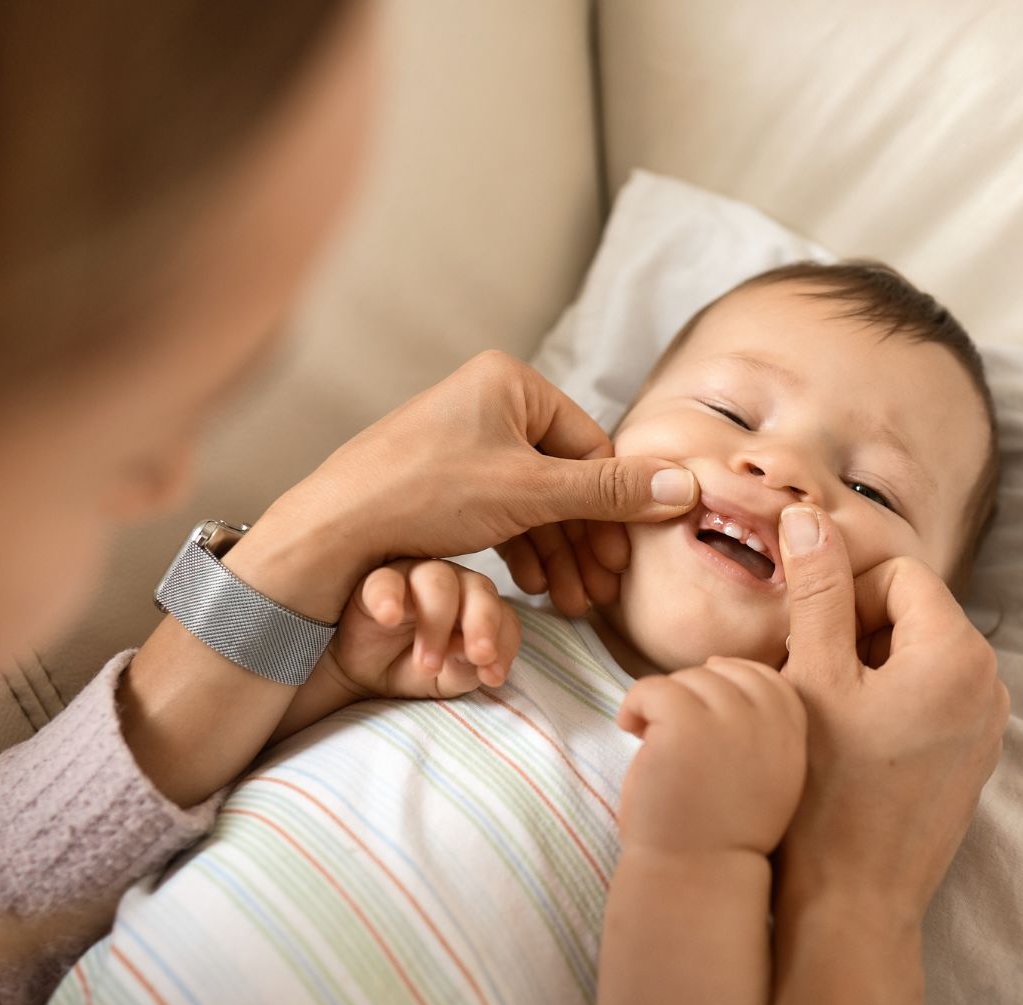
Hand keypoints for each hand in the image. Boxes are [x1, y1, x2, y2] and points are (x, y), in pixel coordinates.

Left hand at [248, 350, 698, 622]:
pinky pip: (501, 510)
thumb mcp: (530, 492)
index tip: (625, 563)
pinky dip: (522, 548)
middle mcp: (489, 401)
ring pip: (534, 500)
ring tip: (572, 603)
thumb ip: (610, 492)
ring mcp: (464, 440)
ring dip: (558, 553)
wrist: (336, 530)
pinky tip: (534, 587)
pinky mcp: (445, 479)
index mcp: (512, 382)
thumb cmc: (428, 494)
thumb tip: (686, 486)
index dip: (615, 510)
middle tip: (602, 592)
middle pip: (565, 476)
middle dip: (585, 540)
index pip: (591, 447)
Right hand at [320, 559, 520, 699]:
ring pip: (437, 581)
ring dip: (436, 623)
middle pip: (478, 589)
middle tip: (479, 657)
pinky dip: (388, 598)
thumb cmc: (411, 670)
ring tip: (427, 664)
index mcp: (475, 606)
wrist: (362, 677)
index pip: (503, 616)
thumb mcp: (445, 680)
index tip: (494, 677)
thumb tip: (476, 656)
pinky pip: (384, 582)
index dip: (503, 644)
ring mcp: (413, 578)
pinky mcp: (376, 582)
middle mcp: (451, 585)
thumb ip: (465, 668)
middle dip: (482, 625)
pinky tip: (389, 619)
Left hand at [614, 657, 806, 857]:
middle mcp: (767, 724)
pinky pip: (653, 687)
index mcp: (790, 738)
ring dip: (662, 703)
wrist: (694, 874)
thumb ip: (757, 724)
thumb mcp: (763, 774)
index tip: (700, 708)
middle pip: (723, 674)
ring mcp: (729, 721)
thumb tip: (718, 663)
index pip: (766, 678)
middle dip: (690, 696)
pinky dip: (634, 704)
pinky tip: (630, 731)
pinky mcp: (687, 724)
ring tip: (649, 737)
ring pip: (688, 679)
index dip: (729, 682)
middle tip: (668, 734)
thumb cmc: (717, 831)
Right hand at [761, 504, 1009, 1004]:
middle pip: (910, 616)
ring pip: (913, 660)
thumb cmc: (826, 794)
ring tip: (821, 715)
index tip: (807, 641)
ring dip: (863, 670)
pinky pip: (925, 705)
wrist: (852, 905)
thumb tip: (810, 517)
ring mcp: (985, 730)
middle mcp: (990, 687)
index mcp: (959, 655)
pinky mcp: (969, 765)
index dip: (843, 595)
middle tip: (806, 678)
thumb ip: (817, 591)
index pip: (897, 576)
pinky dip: (883, 707)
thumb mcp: (812, 678)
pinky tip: (844, 747)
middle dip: (852, 632)